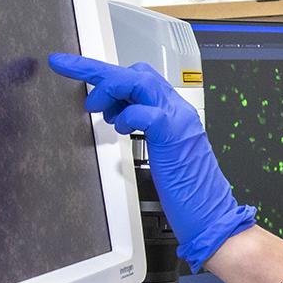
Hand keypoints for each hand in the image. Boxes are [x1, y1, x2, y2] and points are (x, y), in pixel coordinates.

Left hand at [48, 54, 254, 269]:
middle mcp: (178, 110)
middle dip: (99, 72)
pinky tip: (120, 129)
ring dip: (109, 90)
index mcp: (174, 113)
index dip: (105, 72)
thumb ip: (144, 129)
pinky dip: (126, 116)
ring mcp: (178, 120)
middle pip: (137, 72)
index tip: (72, 66)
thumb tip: (119, 115)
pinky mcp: (173, 135)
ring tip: (96, 110)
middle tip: (71, 74)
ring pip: (139, 81)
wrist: (212, 215)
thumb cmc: (187, 193)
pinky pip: (145, 111)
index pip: (140, 79)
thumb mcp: (161, 153)